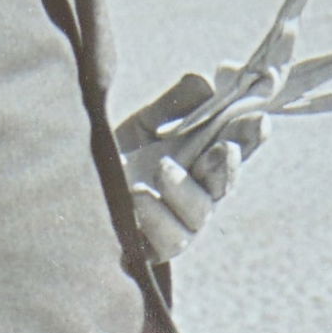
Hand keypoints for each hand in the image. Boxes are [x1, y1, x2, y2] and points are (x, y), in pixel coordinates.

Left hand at [117, 71, 267, 262]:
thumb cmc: (117, 155)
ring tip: (162, 168)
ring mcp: (178, 223)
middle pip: (224, 182)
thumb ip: (175, 103)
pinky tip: (138, 197)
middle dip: (228, 164)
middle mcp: (196, 193)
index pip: (236, 145)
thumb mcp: (145, 123)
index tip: (258, 118)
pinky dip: (156, 217)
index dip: (250, 134)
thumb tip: (206, 83)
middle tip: (224, 148)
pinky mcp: (154, 249)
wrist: (73, 187)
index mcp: (201, 159)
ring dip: (184, 189)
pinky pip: (167, 239)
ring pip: (198, 213)